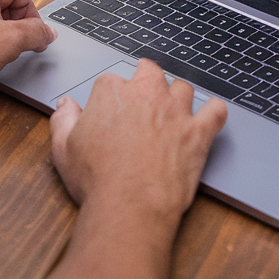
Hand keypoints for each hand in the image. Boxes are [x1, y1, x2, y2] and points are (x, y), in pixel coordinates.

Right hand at [49, 59, 227, 219]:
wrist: (130, 207)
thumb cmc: (97, 180)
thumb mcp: (63, 149)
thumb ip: (63, 120)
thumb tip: (66, 105)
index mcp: (112, 93)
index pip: (111, 81)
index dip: (110, 97)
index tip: (110, 112)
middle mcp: (147, 94)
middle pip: (150, 72)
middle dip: (146, 81)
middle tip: (142, 99)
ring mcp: (176, 112)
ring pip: (183, 88)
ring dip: (177, 97)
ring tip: (171, 113)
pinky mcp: (199, 133)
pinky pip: (216, 110)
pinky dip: (214, 111)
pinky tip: (209, 116)